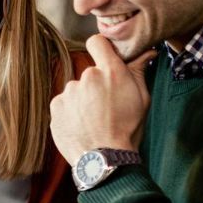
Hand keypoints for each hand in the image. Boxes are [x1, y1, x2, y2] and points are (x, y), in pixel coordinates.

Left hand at [49, 35, 157, 164]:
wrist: (104, 160)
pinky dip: (71, 112)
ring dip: (83, 100)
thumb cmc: (128, 130)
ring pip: (76, 90)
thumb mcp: (142, 100)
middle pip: (89, 73)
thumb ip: (139, 71)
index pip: (97, 42)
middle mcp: (87, 77)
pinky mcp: (55, 107)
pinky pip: (64, 104)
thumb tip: (147, 51)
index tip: (104, 59)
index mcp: (110, 71)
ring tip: (94, 121)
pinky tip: (82, 126)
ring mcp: (68, 92)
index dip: (100, 49)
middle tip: (106, 106)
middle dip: (96, 85)